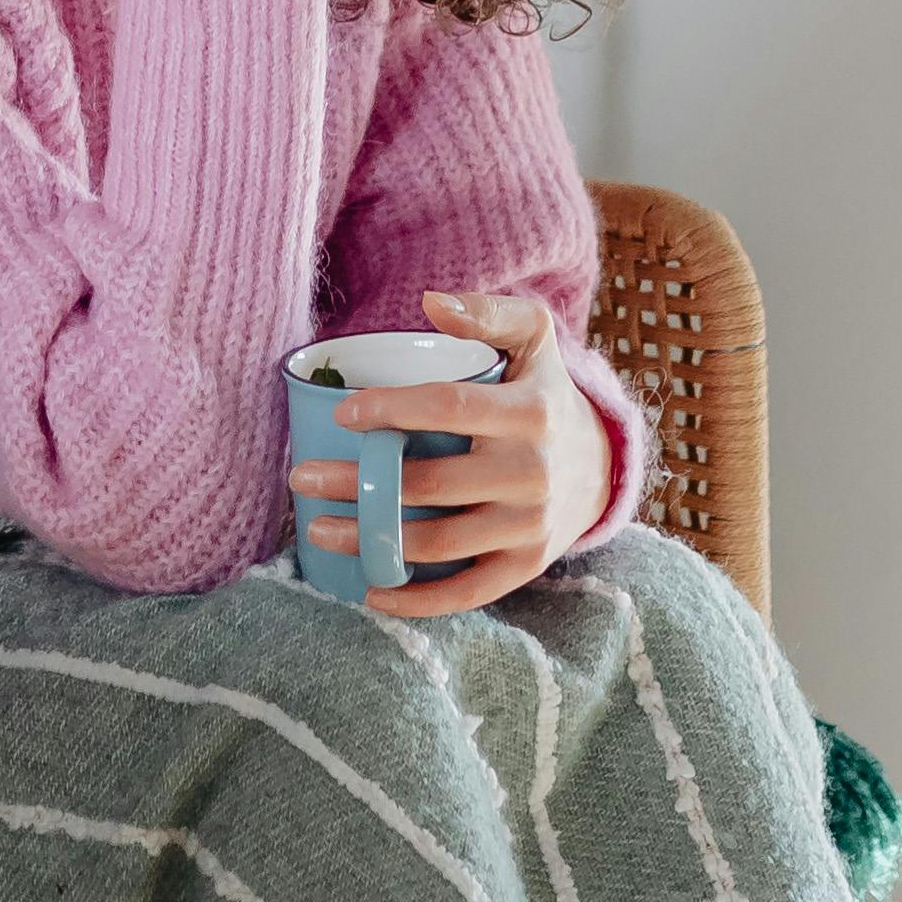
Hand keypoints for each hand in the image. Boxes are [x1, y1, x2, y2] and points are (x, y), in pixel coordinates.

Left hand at [302, 284, 616, 617]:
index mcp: (531, 413)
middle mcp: (533, 474)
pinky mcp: (525, 567)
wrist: (599, 465)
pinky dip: (416, 601)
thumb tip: (431, 301)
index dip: (391, 410)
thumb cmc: (545, 394)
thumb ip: (490, 312)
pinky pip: (466, 591)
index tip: (344, 414)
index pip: (449, 408)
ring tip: (318, 527)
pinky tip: (371, 590)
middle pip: (428, 483)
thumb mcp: (535, 338)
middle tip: (302, 478)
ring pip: (436, 542)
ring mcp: (529, 527)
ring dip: (369, 540)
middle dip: (356, 483)